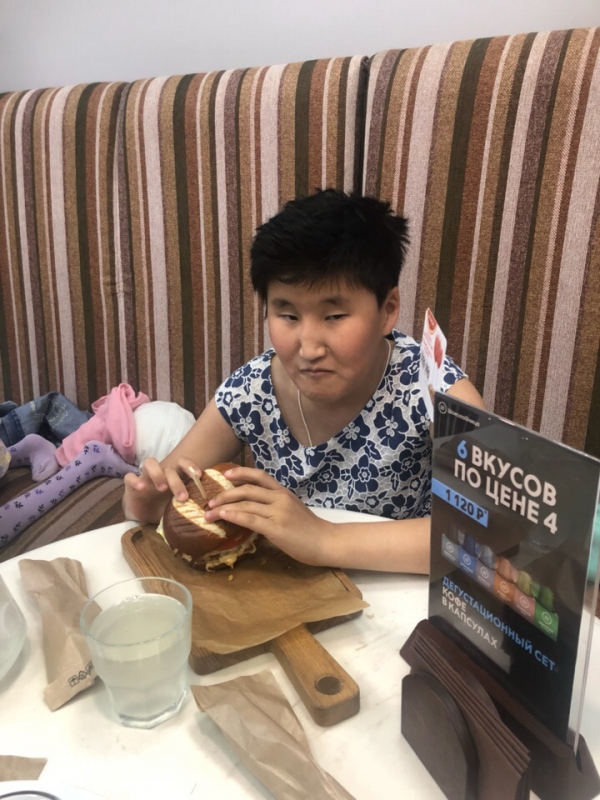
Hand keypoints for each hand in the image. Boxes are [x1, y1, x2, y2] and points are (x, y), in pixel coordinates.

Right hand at [123, 456, 202, 522]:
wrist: (142, 516)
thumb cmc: (163, 509)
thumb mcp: (178, 508)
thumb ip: (190, 507)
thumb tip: (208, 514)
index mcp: (174, 477)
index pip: (183, 463)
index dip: (191, 466)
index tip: (198, 476)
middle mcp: (160, 474)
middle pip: (169, 467)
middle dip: (177, 481)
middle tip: (183, 497)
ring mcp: (145, 478)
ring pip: (150, 462)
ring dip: (157, 473)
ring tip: (162, 488)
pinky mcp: (131, 486)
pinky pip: (129, 477)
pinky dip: (135, 480)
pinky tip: (141, 488)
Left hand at [203, 466, 334, 565]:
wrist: (326, 542)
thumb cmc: (310, 530)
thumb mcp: (293, 511)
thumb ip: (275, 507)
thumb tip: (254, 511)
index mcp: (284, 493)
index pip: (260, 476)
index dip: (242, 473)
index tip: (226, 474)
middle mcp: (280, 498)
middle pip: (248, 489)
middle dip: (225, 493)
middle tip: (210, 499)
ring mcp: (278, 512)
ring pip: (246, 503)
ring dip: (224, 507)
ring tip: (209, 512)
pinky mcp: (276, 528)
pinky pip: (250, 518)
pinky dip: (234, 515)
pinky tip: (223, 516)